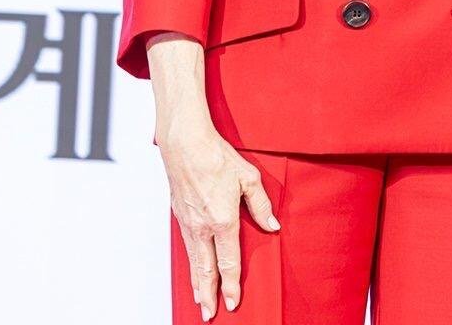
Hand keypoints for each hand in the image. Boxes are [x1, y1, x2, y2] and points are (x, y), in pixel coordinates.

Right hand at [158, 125, 281, 319]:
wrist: (185, 143)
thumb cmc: (217, 156)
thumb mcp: (248, 177)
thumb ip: (261, 204)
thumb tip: (272, 225)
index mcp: (223, 220)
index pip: (229, 262)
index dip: (232, 284)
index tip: (234, 302)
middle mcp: (204, 226)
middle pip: (207, 270)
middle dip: (210, 295)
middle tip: (210, 315)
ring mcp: (189, 222)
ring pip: (194, 261)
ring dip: (197, 283)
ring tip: (200, 300)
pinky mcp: (179, 213)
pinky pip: (186, 246)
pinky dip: (189, 263)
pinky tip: (192, 267)